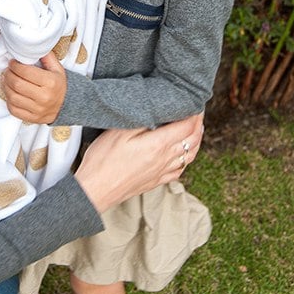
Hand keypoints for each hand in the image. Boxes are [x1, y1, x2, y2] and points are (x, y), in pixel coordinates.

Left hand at [4, 51, 66, 123]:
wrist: (68, 105)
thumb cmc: (59, 84)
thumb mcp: (57, 68)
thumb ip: (46, 56)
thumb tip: (33, 46)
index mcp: (50, 82)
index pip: (25, 72)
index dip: (15, 66)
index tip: (12, 62)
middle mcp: (44, 97)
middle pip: (17, 84)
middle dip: (8, 75)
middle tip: (8, 70)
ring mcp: (38, 109)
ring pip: (12, 97)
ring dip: (6, 87)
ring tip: (7, 81)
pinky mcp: (33, 118)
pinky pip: (14, 110)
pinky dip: (9, 100)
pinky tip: (11, 93)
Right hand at [74, 113, 203, 213]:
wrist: (95, 190)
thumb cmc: (103, 160)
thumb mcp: (119, 131)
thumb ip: (142, 119)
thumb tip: (159, 110)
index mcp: (158, 145)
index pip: (186, 127)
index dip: (194, 114)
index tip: (195, 103)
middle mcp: (164, 160)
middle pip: (192, 141)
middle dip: (198, 125)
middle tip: (198, 113)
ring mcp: (161, 172)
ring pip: (189, 156)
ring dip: (196, 141)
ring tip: (196, 131)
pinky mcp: (155, 181)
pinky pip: (179, 170)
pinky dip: (186, 159)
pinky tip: (182, 156)